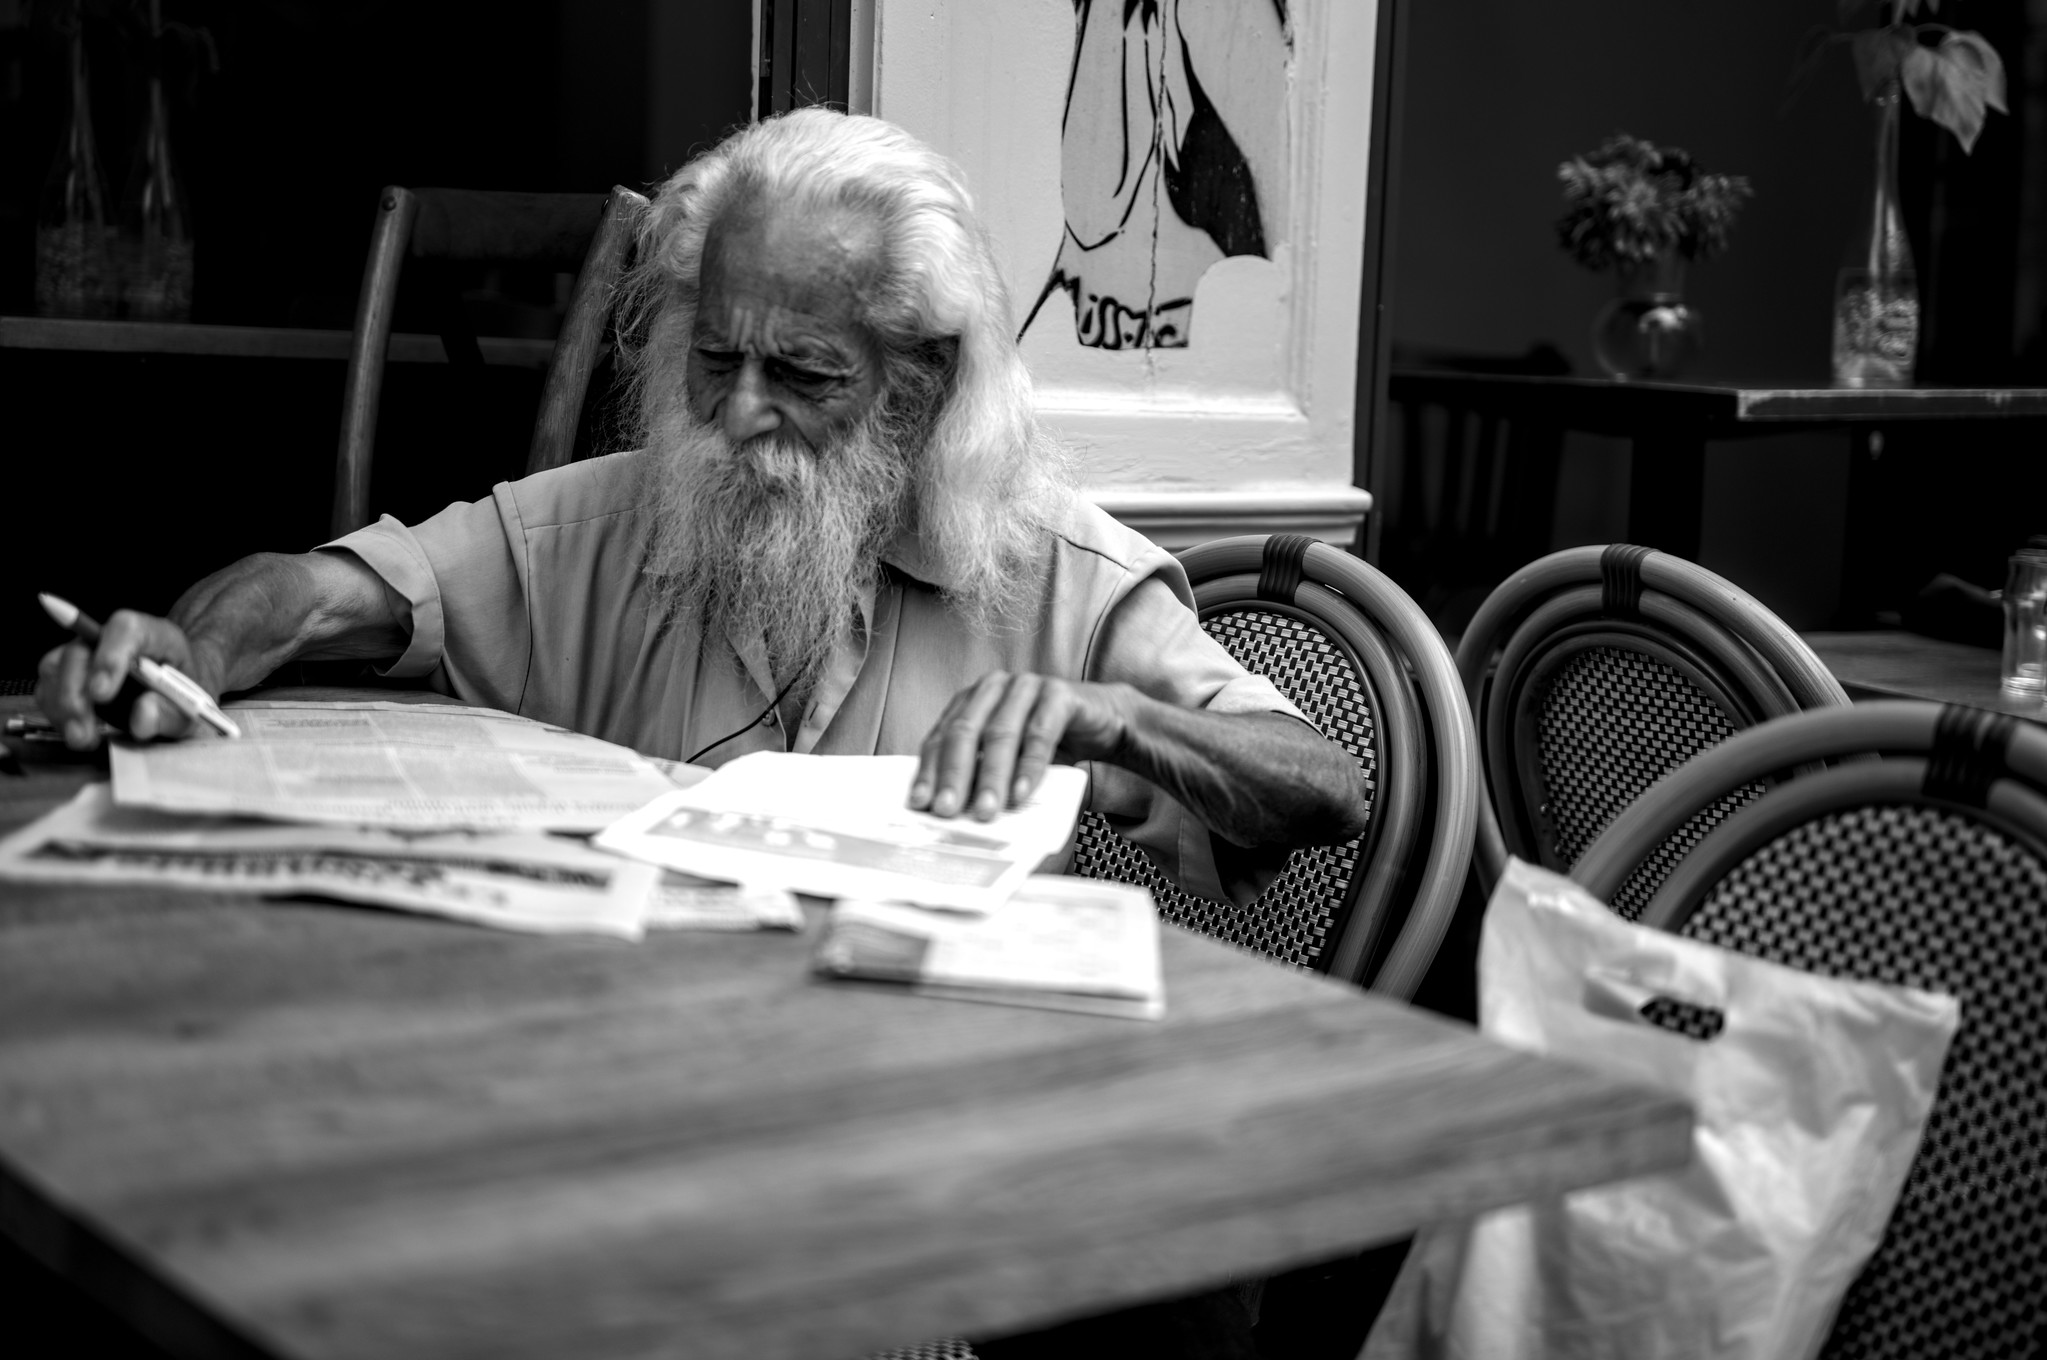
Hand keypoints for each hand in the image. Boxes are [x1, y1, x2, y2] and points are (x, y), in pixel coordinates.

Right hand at [36, 611, 213, 749]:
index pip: (125, 629)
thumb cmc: (182, 693)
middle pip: (79, 652)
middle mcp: (111, 637)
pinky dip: (56, 714)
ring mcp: (85, 654)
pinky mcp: (67, 674)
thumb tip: (141, 717)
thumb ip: (170, 712)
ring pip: (54, 669)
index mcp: (153, 633)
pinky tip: (76, 732)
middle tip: (84, 732)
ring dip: (62, 707)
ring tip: (82, 739)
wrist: (174, 693)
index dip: (109, 658)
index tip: (102, 694)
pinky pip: (47, 689)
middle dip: (75, 695)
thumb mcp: (191, 708)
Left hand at [908, 672, 1130, 820]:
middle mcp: (993, 688)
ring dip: (991, 777)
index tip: (920, 803)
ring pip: (1001, 733)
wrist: (1102, 720)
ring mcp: (1026, 686)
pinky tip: (1021, 793)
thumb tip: (954, 815)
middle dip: (953, 775)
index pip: (941, 736)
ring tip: (985, 811)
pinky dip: (1029, 766)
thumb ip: (982, 775)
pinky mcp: (1059, 694)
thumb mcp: (1009, 760)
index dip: (929, 770)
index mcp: (971, 701)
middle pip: (964, 732)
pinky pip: (1040, 732)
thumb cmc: (1047, 743)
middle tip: (946, 811)